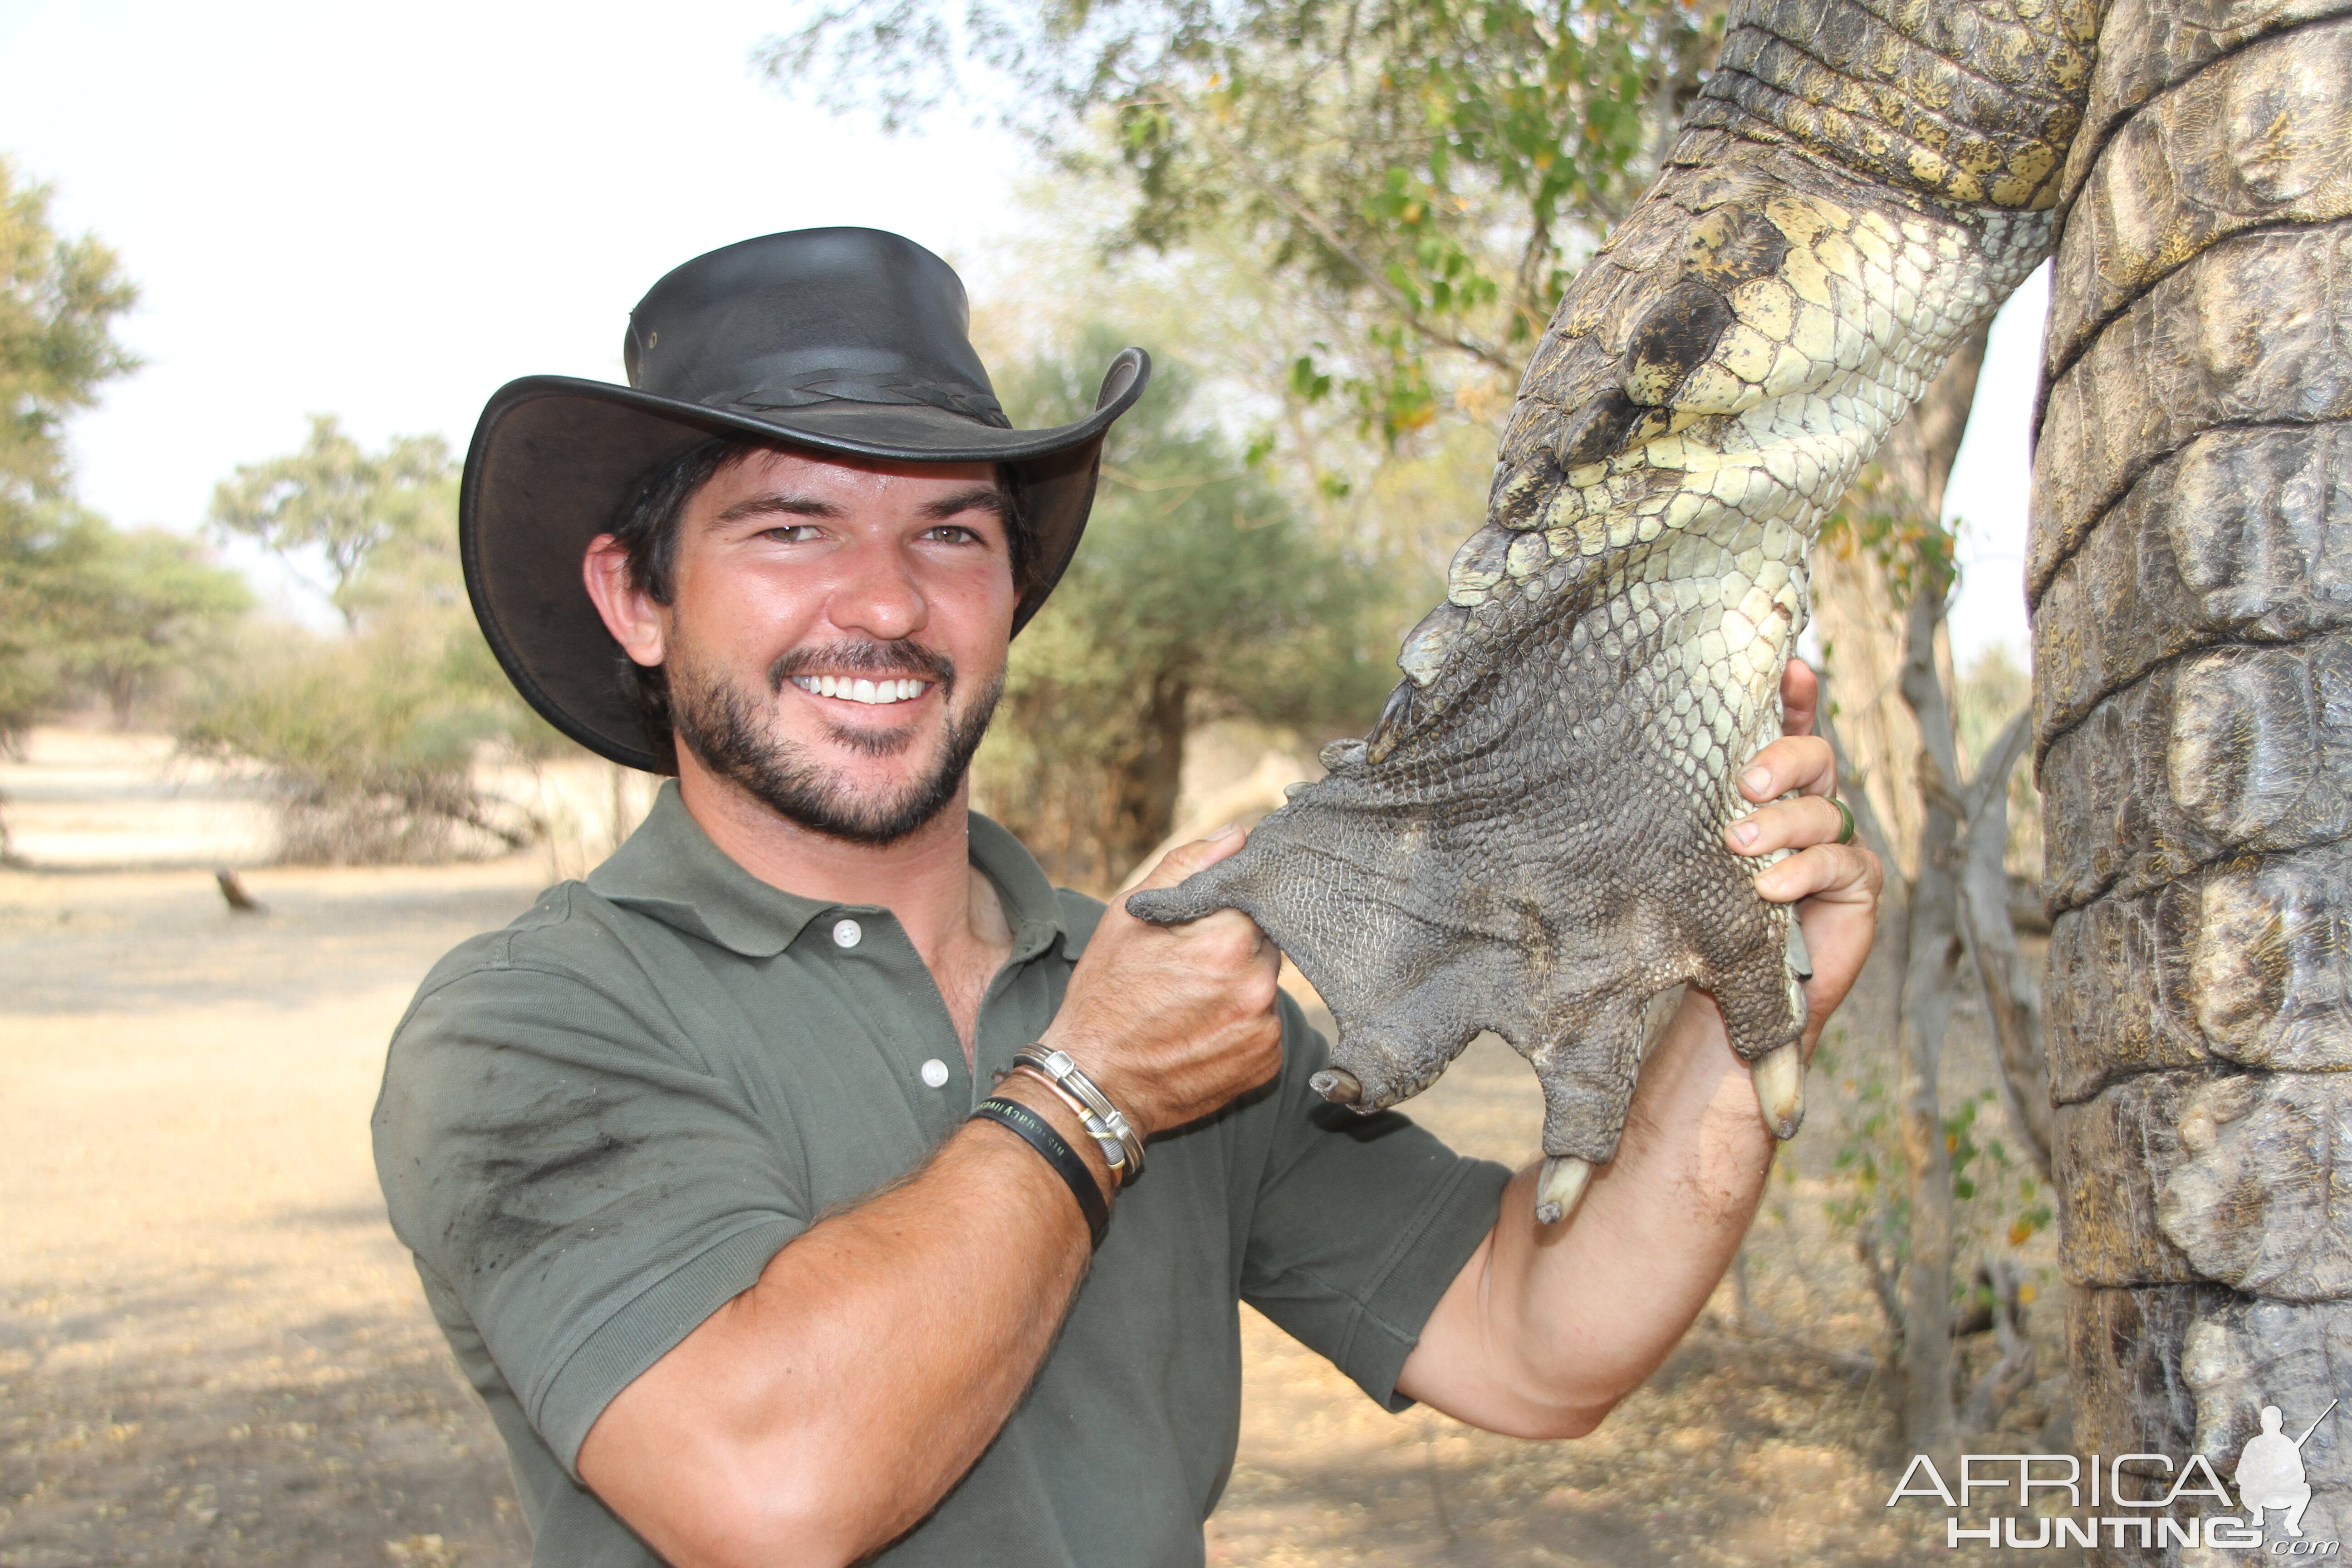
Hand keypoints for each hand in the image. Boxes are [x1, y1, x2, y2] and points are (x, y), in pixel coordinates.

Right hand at [1042, 827, 1283, 1139]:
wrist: (1095, 1083)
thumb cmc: (1105, 995)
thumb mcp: (1130, 917)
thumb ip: (1187, 868)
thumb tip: (1237, 835)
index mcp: (1227, 942)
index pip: (1255, 899)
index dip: (1226, 909)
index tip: (1202, 925)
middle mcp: (1257, 987)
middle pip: (1265, 943)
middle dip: (1234, 946)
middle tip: (1189, 966)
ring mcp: (1265, 1030)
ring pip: (1265, 984)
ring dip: (1240, 984)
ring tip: (1191, 1001)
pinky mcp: (1266, 1063)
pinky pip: (1266, 1024)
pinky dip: (1242, 1022)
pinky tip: (1203, 1029)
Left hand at [1720, 659, 1880, 1052]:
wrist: (1729, 990)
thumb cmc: (1705, 913)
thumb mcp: (1689, 855)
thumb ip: (1690, 813)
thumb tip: (1635, 766)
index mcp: (1773, 790)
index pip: (1790, 730)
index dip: (1795, 696)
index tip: (1790, 665)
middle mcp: (1811, 807)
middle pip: (1817, 758)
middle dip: (1783, 760)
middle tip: (1744, 784)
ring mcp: (1839, 844)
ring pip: (1823, 811)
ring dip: (1781, 824)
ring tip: (1739, 843)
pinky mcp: (1858, 885)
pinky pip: (1839, 863)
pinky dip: (1802, 871)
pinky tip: (1770, 887)